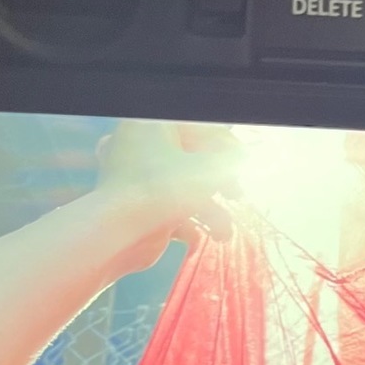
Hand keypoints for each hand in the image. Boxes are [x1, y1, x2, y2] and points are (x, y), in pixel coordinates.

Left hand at [94, 118, 240, 280]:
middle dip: (220, 183)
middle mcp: (140, 147)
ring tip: (224, 232)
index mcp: (152, 126)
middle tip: (236, 195)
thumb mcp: (208, 168)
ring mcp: (136, 180)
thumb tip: (245, 156)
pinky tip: (202, 239)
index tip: (244, 162)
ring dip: (210, 212)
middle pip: (191, 160)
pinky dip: (187, 225)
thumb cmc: (164, 189)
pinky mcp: (137, 208)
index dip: (226, 145)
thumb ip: (230, 160)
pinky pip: (168, 212)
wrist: (119, 233)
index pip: (197, 128)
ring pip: (182, 190)